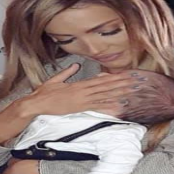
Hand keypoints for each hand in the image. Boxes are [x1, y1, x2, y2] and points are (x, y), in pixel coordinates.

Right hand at [15, 63, 140, 117]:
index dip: (114, 77)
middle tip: (136, 81)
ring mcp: (82, 100)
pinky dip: (109, 106)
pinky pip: (97, 107)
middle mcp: (83, 91)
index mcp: (78, 84)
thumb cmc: (43, 94)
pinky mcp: (79, 108)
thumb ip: (67, 72)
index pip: (100, 80)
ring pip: (105, 95)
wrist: (36, 104)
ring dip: (119, 92)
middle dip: (122, 83)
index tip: (124, 75)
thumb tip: (76, 65)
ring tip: (132, 90)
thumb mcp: (56, 80)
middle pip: (106, 86)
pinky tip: (119, 105)